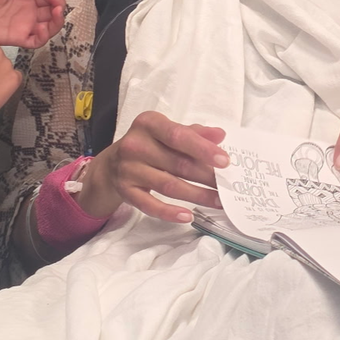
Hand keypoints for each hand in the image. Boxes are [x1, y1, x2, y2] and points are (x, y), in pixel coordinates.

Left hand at [0, 0, 66, 49]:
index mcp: (25, 0)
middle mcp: (28, 14)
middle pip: (52, 12)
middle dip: (58, 3)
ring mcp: (25, 27)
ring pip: (49, 27)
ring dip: (57, 19)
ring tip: (56, 10)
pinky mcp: (18, 39)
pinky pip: (37, 41)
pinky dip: (45, 36)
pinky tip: (43, 26)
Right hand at [77, 111, 229, 222]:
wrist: (112, 164)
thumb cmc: (149, 144)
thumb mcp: (167, 131)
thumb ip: (194, 133)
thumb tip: (220, 135)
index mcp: (148, 124)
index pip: (179, 136)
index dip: (203, 149)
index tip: (225, 161)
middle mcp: (135, 145)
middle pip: (177, 163)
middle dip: (206, 176)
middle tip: (228, 186)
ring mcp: (128, 169)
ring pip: (168, 185)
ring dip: (197, 195)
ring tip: (218, 201)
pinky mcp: (126, 191)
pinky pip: (150, 205)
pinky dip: (169, 212)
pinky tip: (188, 216)